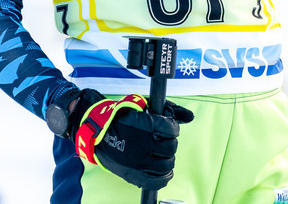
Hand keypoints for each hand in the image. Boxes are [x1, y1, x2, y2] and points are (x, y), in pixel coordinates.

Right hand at [67, 88, 193, 189]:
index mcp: (146, 124)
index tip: (168, 128)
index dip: (172, 127)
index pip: (172, 128)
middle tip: (163, 142)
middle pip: (171, 147)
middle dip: (169, 143)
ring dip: (168, 159)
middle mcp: (144, 143)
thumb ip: (169, 109)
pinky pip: (156, 181)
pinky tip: (164, 172)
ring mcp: (138, 161)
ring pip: (167, 163)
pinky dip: (164, 177)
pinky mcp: (133, 174)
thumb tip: (190, 116)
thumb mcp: (143, 105)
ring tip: (162, 155)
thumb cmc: (120, 117)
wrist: (97, 133)